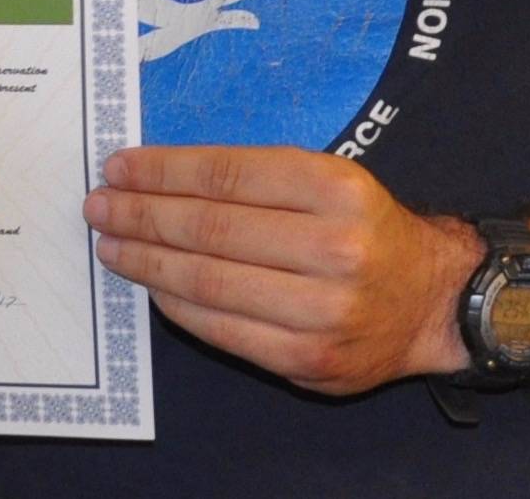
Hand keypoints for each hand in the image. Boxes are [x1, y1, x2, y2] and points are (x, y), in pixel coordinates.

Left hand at [84, 145, 477, 393]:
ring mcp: (323, 311)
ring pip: (210, 282)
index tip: (120, 168)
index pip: (225, 177)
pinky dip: (178, 306)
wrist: (430, 299)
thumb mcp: (325, 179)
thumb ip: (252, 178)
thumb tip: (158, 177)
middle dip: (142, 215)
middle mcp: (334, 248)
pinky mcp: (310, 361)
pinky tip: (153, 286)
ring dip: (148, 262)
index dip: (162, 172)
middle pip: (210, 229)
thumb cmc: (362, 228)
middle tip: (100, 206)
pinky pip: (223, 330)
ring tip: (112, 245)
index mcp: (334, 188)